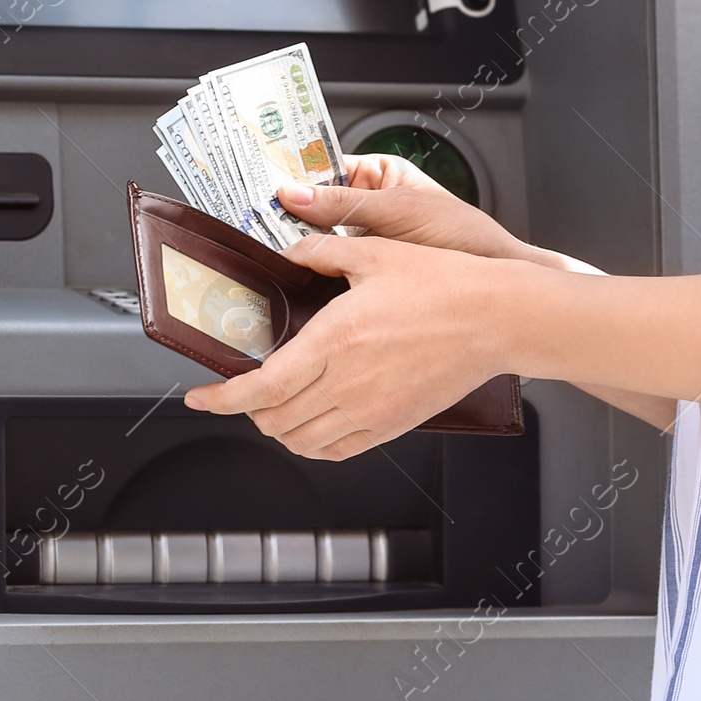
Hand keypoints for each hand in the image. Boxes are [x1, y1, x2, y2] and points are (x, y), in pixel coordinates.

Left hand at [182, 231, 515, 457]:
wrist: (499, 317)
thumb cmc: (445, 283)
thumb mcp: (375, 252)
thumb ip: (322, 250)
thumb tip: (291, 252)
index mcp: (335, 339)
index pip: (261, 387)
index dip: (222, 399)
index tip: (201, 397)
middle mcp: (348, 382)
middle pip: (274, 419)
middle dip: (245, 411)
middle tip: (237, 392)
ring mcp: (373, 409)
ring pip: (303, 441)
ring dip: (277, 428)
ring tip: (272, 408)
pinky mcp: (395, 423)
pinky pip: (339, 450)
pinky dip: (313, 444)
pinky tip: (312, 426)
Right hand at [280, 156, 542, 262]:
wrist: (495, 286)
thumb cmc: (464, 238)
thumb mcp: (400, 212)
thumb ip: (346, 203)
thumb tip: (293, 192)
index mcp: (377, 176)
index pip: (321, 169)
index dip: (291, 177)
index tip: (258, 186)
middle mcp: (367, 207)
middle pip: (314, 208)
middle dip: (287, 217)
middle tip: (253, 224)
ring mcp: (364, 243)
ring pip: (319, 242)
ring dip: (299, 250)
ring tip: (269, 254)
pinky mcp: (365, 277)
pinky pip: (330, 272)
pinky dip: (314, 277)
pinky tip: (295, 282)